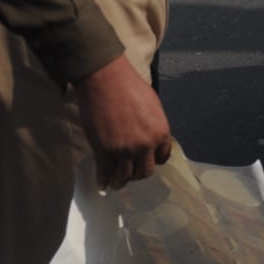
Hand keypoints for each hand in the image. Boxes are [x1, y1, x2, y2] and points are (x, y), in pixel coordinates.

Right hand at [73, 55, 172, 189]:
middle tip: (129, 173)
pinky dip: (103, 180)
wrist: (106, 80)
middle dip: (137, 173)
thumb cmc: (130, 86)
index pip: (162, 158)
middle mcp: (146, 145)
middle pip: (144, 172)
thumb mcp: (152, 106)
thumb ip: (153, 125)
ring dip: (120, 181)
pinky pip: (105, 173)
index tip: (145, 162)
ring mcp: (125, 151)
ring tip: (115, 182)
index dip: (153, 160)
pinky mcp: (104, 152)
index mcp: (161, 132)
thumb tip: (150, 135)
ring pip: (125, 176)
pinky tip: (102, 182)